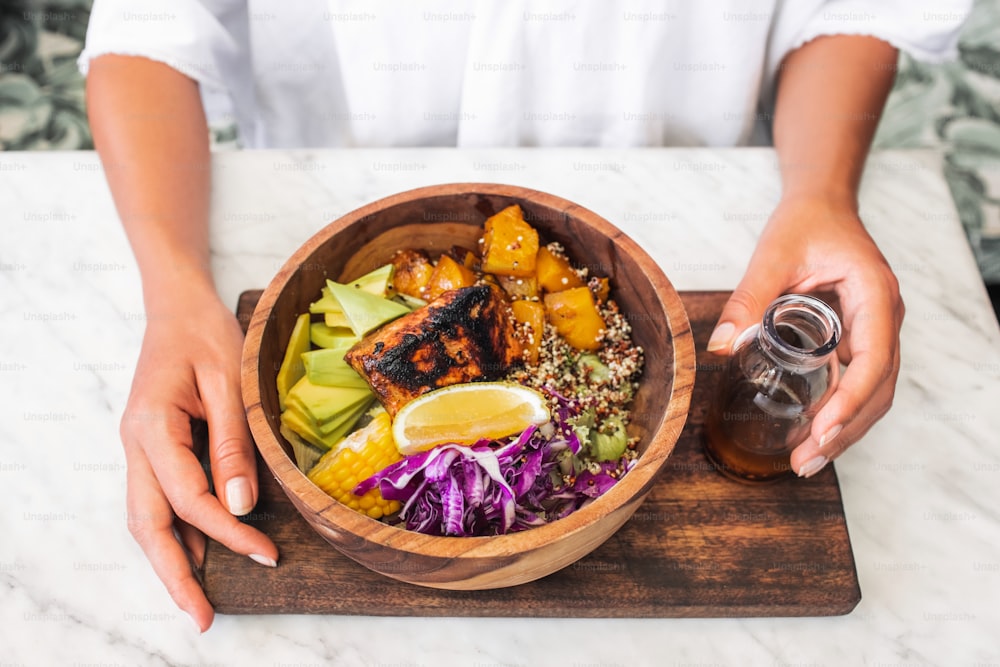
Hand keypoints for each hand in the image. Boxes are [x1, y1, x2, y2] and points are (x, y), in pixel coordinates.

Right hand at [119, 289, 277, 630]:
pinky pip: (160, 498)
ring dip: (171, 558)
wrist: (178, 305)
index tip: (265, 554)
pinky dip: (178, 529)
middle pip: (147, 524)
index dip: (227, 532)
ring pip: (146, 517)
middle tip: (202, 617)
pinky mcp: (153, 447)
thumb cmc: (205, 332)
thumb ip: (233, 444)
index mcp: (151, 426)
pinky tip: (201, 549)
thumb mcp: (228, 382)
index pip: (188, 498)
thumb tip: (240, 505)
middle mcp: (136, 444)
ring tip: (199, 598)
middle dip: (174, 575)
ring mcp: (139, 447)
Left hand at [707, 195, 903, 476]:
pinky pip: (855, 381)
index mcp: (875, 295)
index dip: (852, 399)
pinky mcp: (857, 338)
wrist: (821, 205)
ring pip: (870, 391)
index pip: (874, 359)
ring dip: (843, 429)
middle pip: (877, 387)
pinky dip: (837, 410)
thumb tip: (721, 344)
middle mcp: (884, 318)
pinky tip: (811, 434)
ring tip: (806, 460)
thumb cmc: (805, 224)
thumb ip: (747, 299)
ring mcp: (874, 330)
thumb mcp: (772, 257)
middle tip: (806, 461)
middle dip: (845, 430)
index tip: (825, 430)